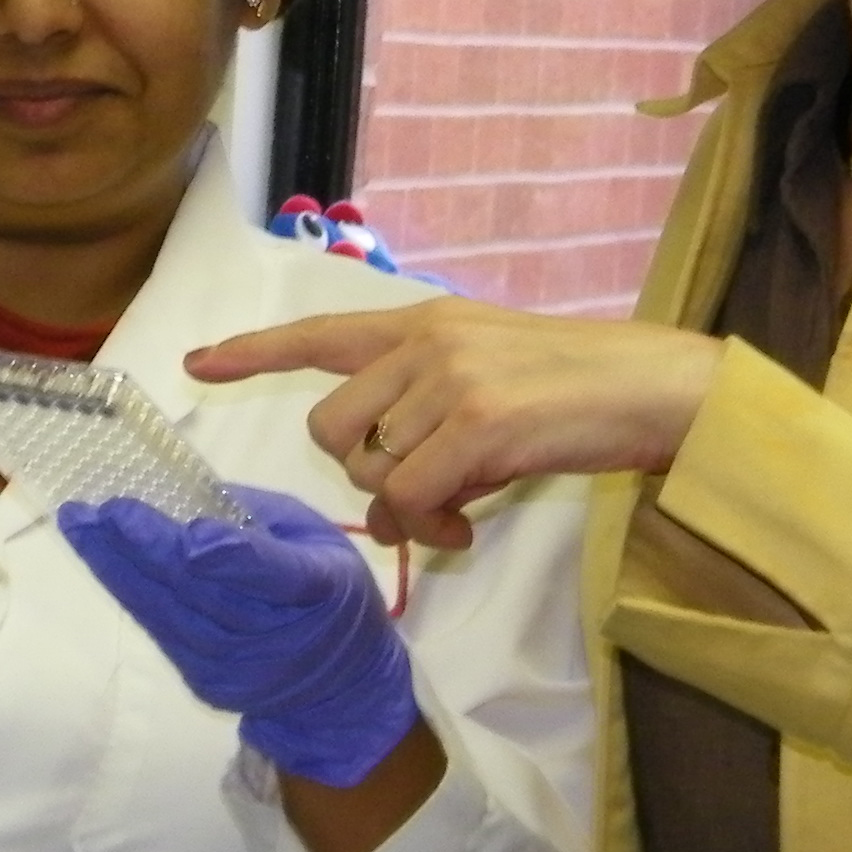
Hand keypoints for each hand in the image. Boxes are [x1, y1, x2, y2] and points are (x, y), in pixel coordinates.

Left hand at [58, 485, 416, 786]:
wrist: (338, 690)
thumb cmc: (329, 596)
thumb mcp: (319, 543)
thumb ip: (259, 520)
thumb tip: (188, 494)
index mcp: (319, 589)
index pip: (270, 572)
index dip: (228, 555)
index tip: (186, 530)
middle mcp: (275, 635)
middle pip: (203, 590)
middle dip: (146, 548)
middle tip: (99, 509)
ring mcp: (236, 666)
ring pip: (169, 612)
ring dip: (118, 567)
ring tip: (80, 526)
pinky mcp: (206, 682)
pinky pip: (162, 630)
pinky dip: (130, 590)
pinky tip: (102, 558)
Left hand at [187, 299, 724, 549]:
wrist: (654, 387)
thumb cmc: (579, 395)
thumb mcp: (490, 386)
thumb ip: (427, 427)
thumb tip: (385, 513)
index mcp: (425, 323)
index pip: (321, 334)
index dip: (253, 352)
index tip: (197, 363)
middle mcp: (426, 343)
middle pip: (332, 428)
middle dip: (364, 475)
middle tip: (425, 498)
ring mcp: (450, 380)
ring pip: (371, 471)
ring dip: (406, 510)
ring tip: (461, 511)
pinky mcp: (479, 422)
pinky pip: (412, 499)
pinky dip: (432, 528)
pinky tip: (470, 528)